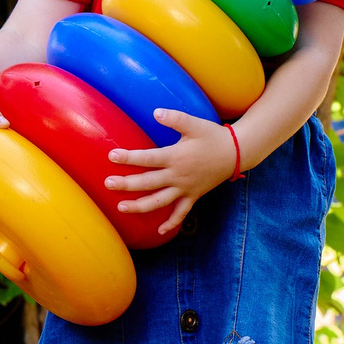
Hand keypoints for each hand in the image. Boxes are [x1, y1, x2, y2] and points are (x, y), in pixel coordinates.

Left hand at [104, 109, 237, 235]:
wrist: (235, 153)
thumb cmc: (212, 136)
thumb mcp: (194, 124)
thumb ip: (175, 118)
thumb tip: (155, 112)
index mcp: (176, 157)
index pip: (147, 158)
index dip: (129, 158)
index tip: (111, 156)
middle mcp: (178, 176)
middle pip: (148, 183)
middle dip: (126, 184)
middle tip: (108, 184)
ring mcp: (185, 189)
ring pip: (159, 202)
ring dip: (140, 207)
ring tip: (121, 208)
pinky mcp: (193, 196)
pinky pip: (181, 213)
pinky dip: (171, 223)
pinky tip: (160, 231)